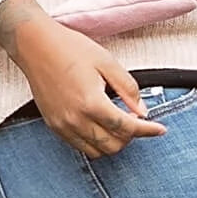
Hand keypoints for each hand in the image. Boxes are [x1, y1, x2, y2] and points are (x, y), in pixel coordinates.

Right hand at [0, 0, 165, 157]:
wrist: (36, 45)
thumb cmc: (71, 48)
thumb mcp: (106, 62)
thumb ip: (127, 88)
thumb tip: (142, 111)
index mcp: (91, 102)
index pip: (126, 128)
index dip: (147, 130)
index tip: (160, 129)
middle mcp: (76, 120)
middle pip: (113, 145)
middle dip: (130, 136)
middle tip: (135, 119)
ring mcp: (63, 125)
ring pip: (97, 151)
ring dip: (113, 142)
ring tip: (118, 122)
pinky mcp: (53, 126)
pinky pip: (80, 146)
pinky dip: (95, 142)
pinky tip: (100, 124)